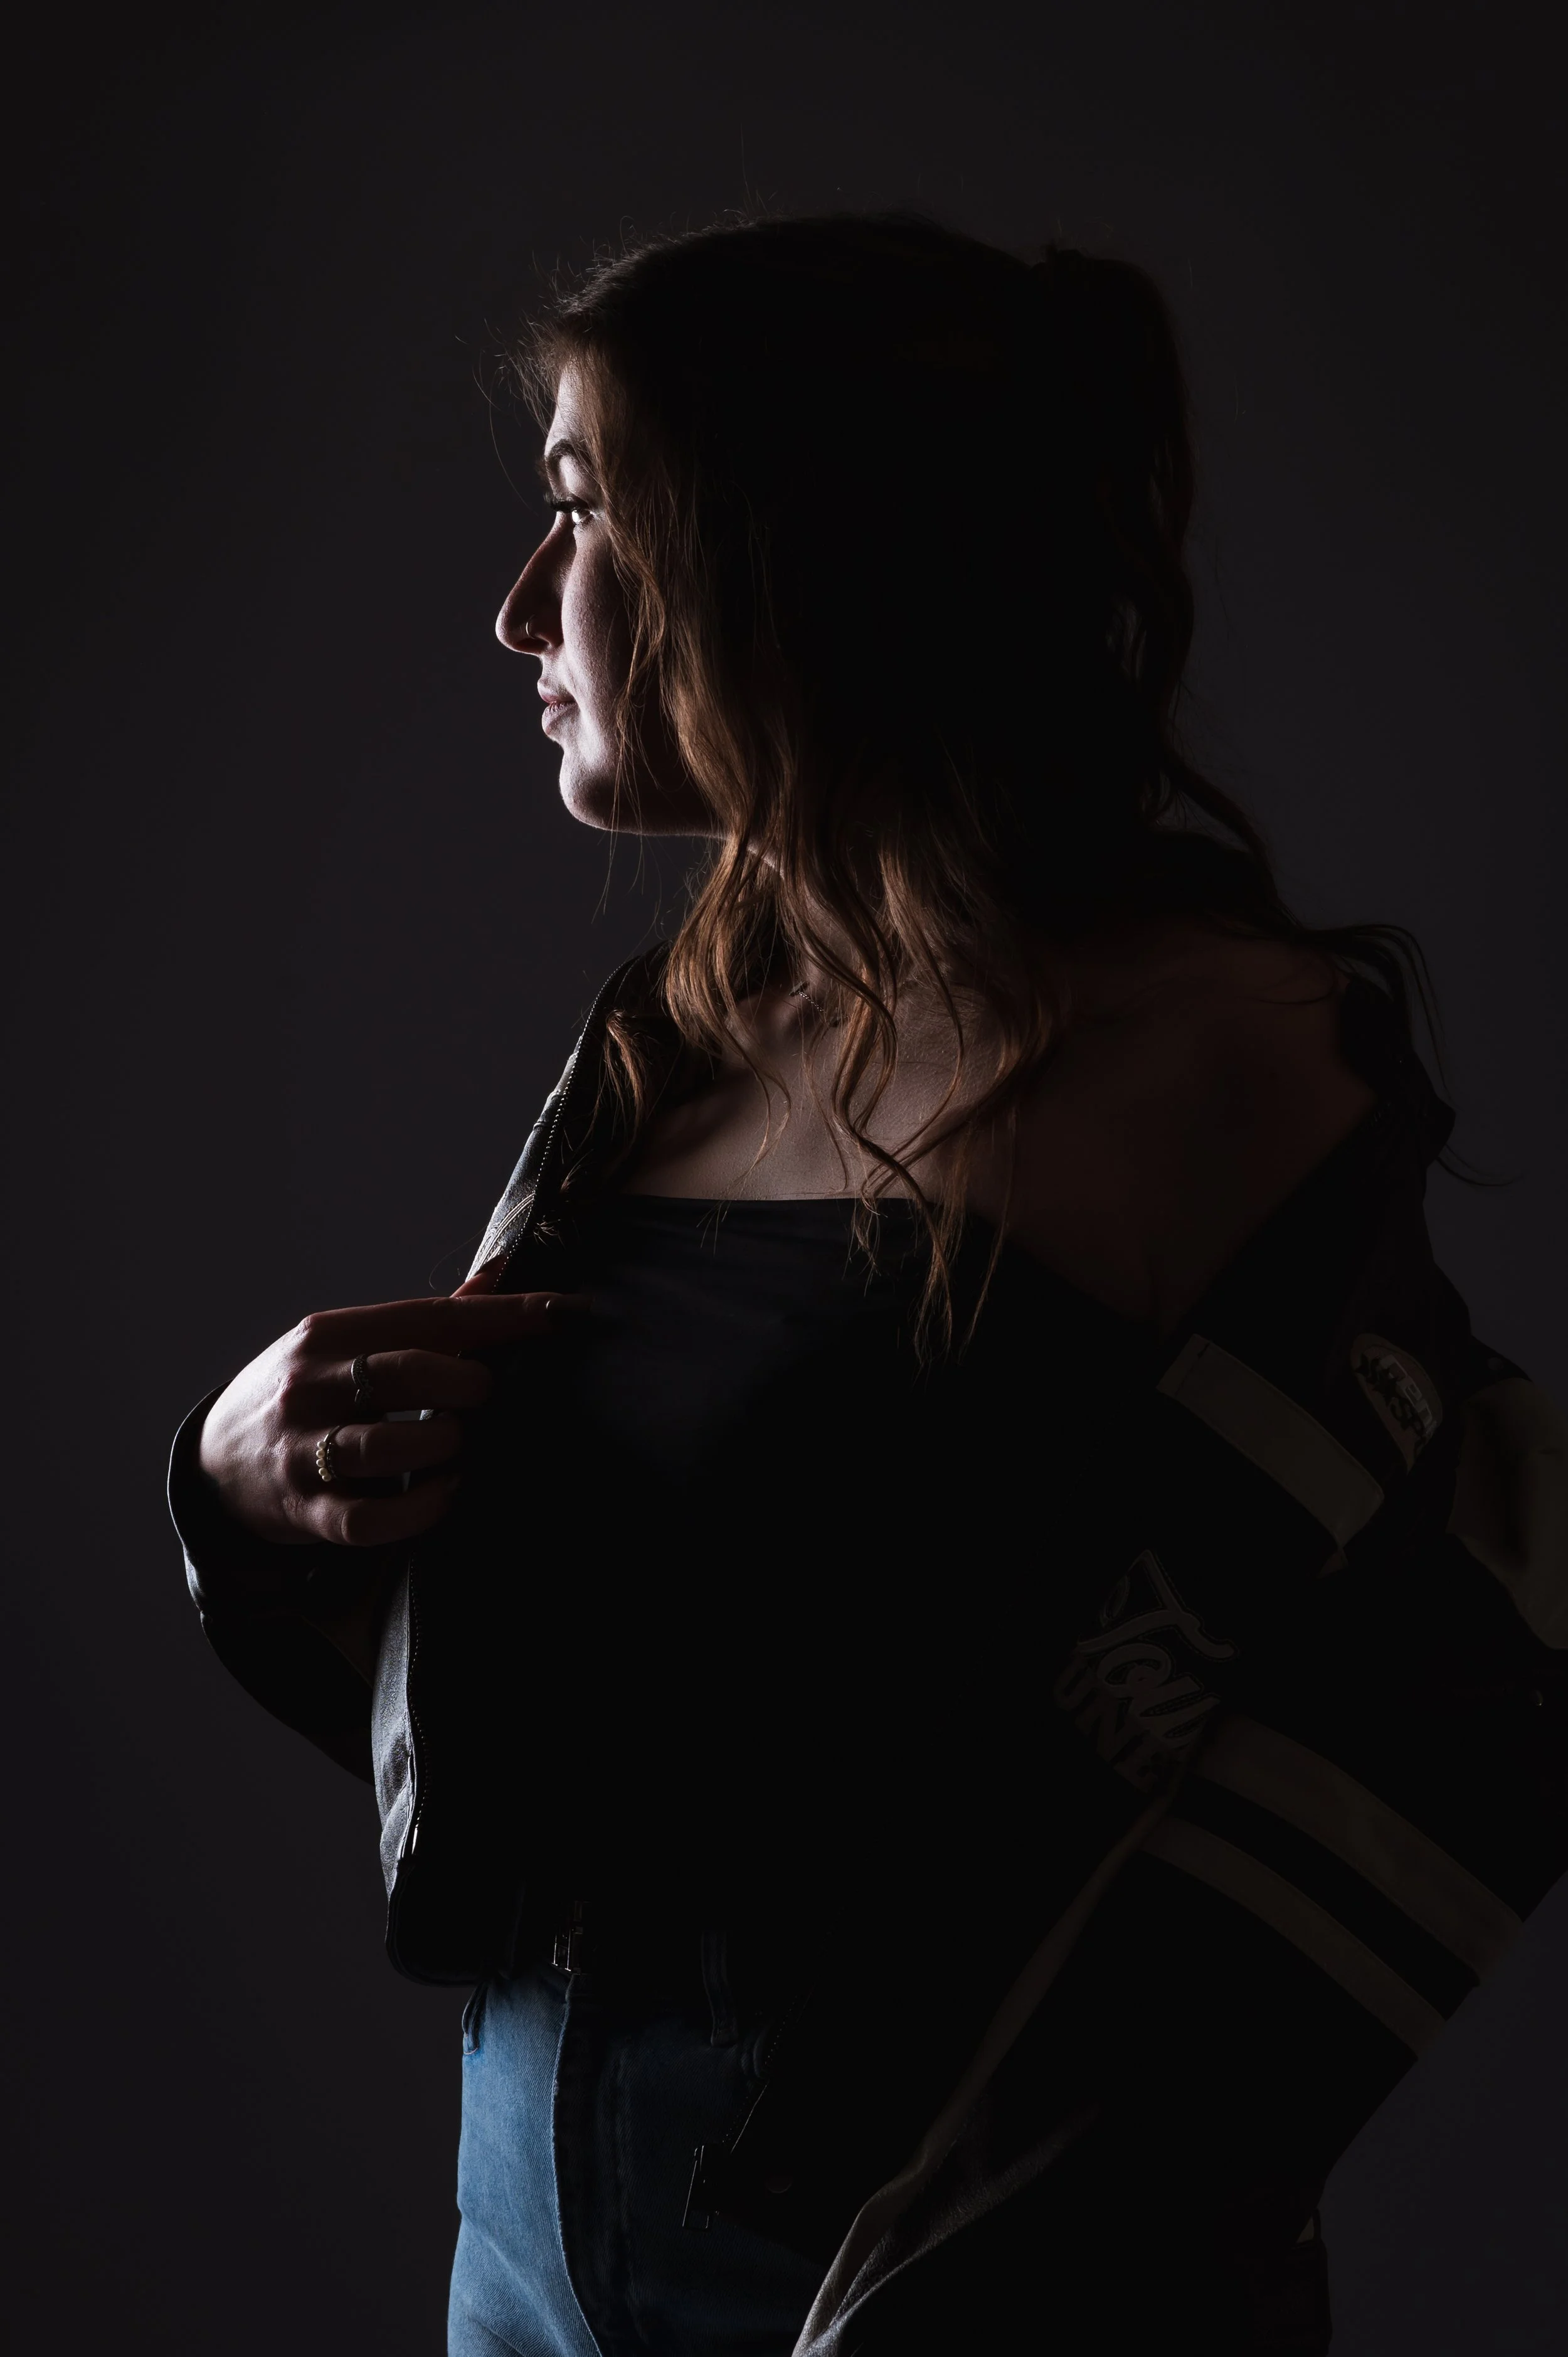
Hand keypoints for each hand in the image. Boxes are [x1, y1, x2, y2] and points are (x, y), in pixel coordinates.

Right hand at [197, 1279, 580, 1557]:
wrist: (214, 1462)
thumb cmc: (307, 1394)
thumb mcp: (347, 1343)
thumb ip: (426, 1318)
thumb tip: (500, 1273)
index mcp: (329, 1335)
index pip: (431, 1317)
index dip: (505, 1316)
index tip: (565, 1313)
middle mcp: (311, 1388)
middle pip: (408, 1373)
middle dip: (468, 1384)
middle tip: (488, 1396)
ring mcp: (304, 1452)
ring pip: (391, 1446)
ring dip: (447, 1446)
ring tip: (461, 1447)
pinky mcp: (308, 1513)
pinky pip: (375, 1519)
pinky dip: (424, 1509)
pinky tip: (444, 1493)